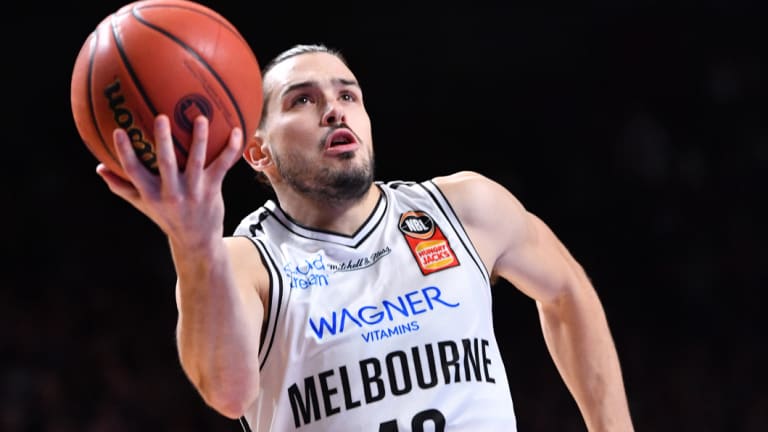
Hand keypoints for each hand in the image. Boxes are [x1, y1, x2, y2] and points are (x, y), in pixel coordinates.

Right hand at [96, 114, 242, 247]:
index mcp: (151, 194)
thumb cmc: (166, 217)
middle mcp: (172, 193)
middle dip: (163, 140)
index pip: (133, 171)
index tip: (119, 131)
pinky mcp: (212, 190)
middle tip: (161, 117)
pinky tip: (237, 131)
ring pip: (197, 161)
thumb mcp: (142, 204)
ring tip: (201, 117)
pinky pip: (222, 166)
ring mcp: (194, 191)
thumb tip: (99, 168)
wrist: (196, 240)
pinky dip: (230, 149)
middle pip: (165, 163)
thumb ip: (121, 186)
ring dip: (199, 139)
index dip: (125, 152)